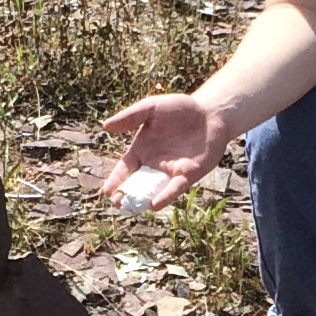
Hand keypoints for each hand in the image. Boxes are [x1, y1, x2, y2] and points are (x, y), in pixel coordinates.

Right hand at [100, 93, 228, 211]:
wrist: (210, 113)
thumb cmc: (179, 109)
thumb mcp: (151, 108)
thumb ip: (131, 116)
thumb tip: (106, 126)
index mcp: (141, 150)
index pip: (125, 169)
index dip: (116, 180)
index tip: (107, 191)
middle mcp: (154, 165)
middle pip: (137, 184)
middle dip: (126, 195)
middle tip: (116, 203)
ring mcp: (171, 171)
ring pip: (153, 190)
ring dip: (142, 200)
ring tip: (132, 208)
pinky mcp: (188, 174)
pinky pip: (174, 188)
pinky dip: (165, 196)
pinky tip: (155, 204)